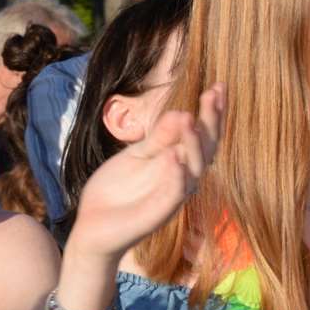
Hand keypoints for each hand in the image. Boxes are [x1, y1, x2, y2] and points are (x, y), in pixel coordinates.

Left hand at [66, 84, 223, 261]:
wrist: (92, 223)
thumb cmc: (117, 190)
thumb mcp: (137, 155)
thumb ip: (159, 137)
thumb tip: (183, 112)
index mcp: (179, 163)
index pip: (203, 136)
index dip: (212, 113)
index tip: (218, 86)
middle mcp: (182, 179)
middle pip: (207, 150)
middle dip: (211, 122)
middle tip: (213, 94)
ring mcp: (172, 197)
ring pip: (194, 170)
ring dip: (194, 144)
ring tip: (190, 119)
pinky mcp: (157, 214)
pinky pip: (173, 195)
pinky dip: (176, 176)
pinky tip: (175, 157)